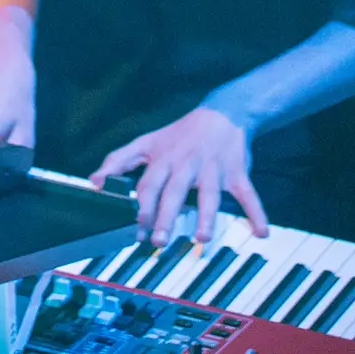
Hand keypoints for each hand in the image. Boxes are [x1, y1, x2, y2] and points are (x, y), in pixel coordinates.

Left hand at [95, 107, 268, 247]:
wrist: (222, 113)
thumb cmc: (179, 134)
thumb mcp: (146, 142)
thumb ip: (119, 160)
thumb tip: (93, 181)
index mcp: (163, 159)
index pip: (148, 185)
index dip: (141, 205)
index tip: (136, 226)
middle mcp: (186, 164)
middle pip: (174, 192)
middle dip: (166, 216)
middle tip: (159, 240)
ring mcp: (212, 169)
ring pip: (209, 195)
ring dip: (206, 217)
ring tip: (202, 239)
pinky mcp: (236, 172)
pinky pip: (247, 194)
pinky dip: (256, 212)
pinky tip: (261, 231)